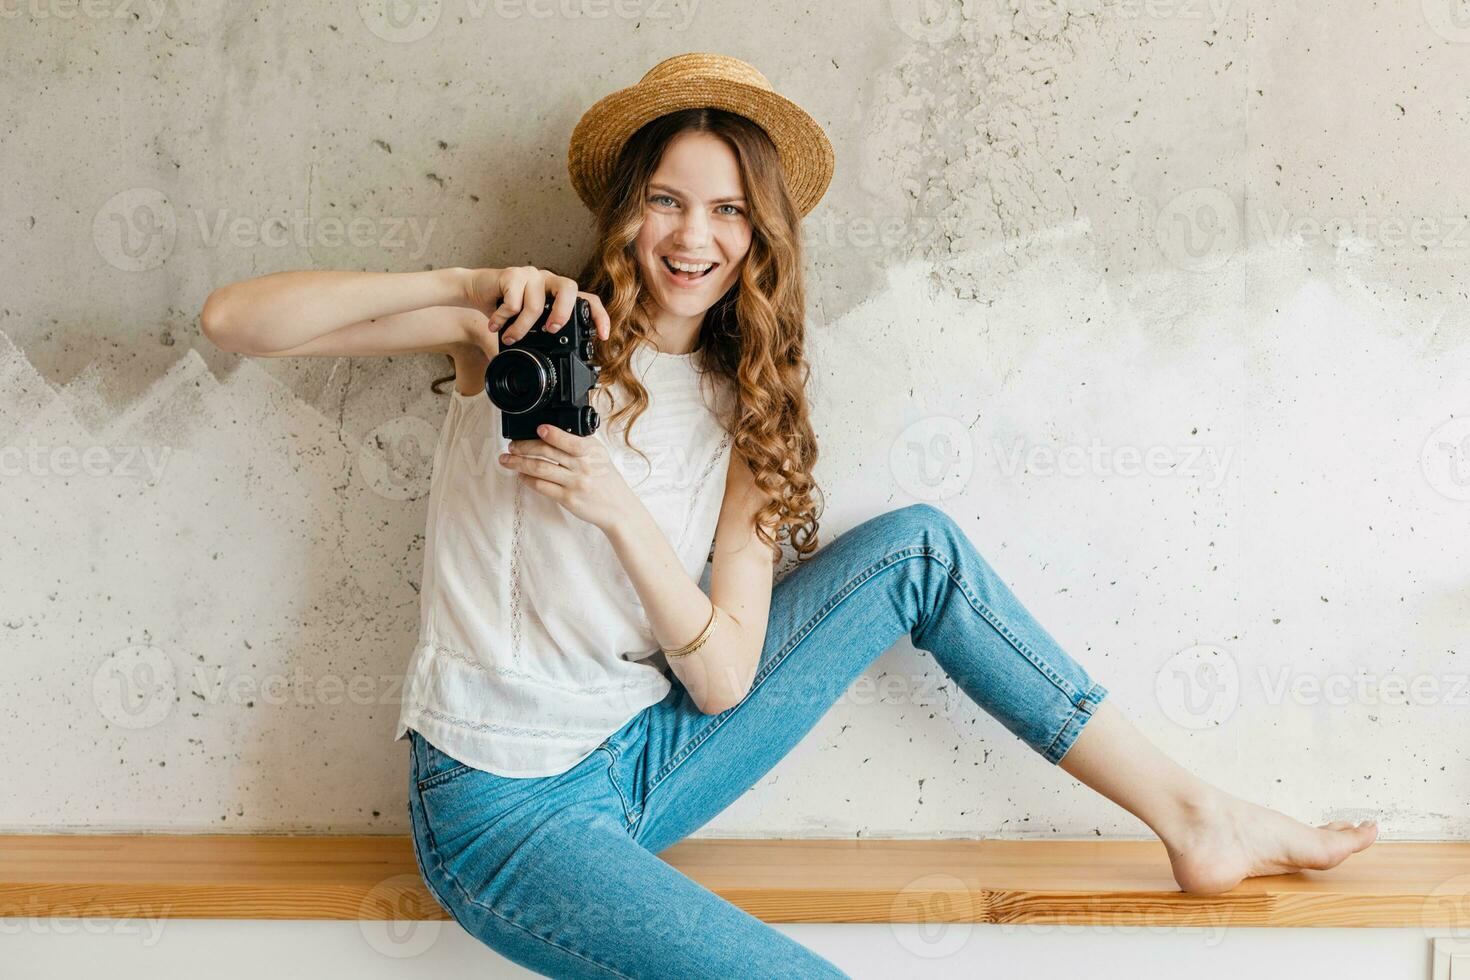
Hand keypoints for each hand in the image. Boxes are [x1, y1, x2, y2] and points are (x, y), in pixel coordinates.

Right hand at [461, 266, 609, 350]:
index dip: (599, 316)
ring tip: (509, 339)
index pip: (587, 299)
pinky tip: (495, 323)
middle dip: (563, 313)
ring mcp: (531, 275)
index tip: (603, 336)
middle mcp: (548, 281)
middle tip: (551, 331)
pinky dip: (502, 319)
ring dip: (520, 329)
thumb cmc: (505, 307)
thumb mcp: (527, 325)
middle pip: (569, 288)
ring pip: (536, 304)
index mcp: (557, 293)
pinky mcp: (511, 274)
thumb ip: (540, 337)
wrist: (475, 290)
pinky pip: (513, 303)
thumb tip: (548, 372)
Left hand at [498, 422, 636, 532]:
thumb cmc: (607, 481)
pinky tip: (521, 476)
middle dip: (524, 447)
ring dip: (519, 463)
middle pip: (547, 452)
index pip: (568, 440)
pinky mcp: (567, 498)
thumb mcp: (600, 456)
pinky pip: (542, 486)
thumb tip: (553, 433)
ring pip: (540, 469)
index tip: (537, 429)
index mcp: (592, 451)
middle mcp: (583, 466)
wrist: (618, 509)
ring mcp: (574, 482)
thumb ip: (580, 445)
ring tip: (506, 460)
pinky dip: (528, 480)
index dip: (551, 434)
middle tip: (512, 446)